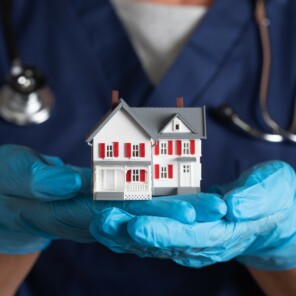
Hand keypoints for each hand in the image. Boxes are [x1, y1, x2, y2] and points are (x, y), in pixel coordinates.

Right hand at [0, 145, 206, 253]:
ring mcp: (96, 213)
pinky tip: (181, 196)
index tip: (187, 212)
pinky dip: (156, 201)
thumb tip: (69, 181)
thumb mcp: (10, 176)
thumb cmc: (3, 186)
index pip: (118, 214)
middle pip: (139, 217)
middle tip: (215, 209)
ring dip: (174, 209)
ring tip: (210, 205)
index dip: (152, 213)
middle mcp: (90, 217)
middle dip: (178, 214)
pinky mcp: (98, 205)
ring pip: (140, 213)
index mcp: (69, 211)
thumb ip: (36, 179)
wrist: (4, 202)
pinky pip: (130, 205)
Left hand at [92, 161, 295, 270]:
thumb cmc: (274, 199)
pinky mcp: (184, 231)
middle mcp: (202, 242)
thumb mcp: (272, 192)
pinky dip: (133, 230)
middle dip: (131, 233)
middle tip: (102, 221)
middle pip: (163, 241)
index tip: (135, 226)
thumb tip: (233, 207)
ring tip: (97, 221)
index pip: (190, 236)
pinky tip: (113, 222)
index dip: (162, 232)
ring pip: (153, 241)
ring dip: (124, 233)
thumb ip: (254, 199)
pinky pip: (155, 233)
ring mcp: (191, 239)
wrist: (273, 215)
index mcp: (224, 232)